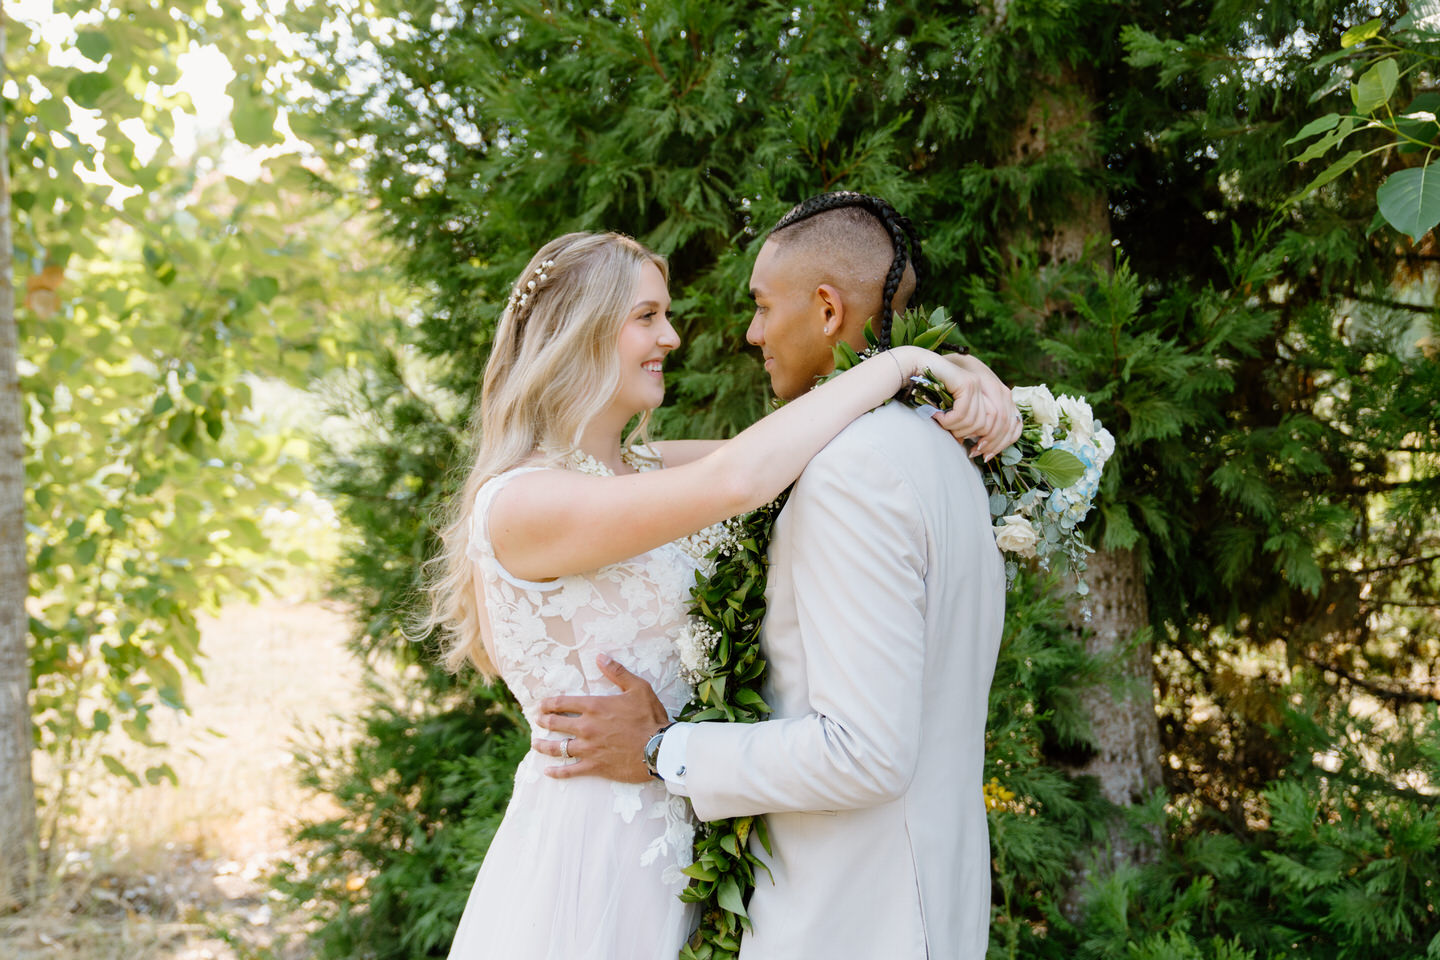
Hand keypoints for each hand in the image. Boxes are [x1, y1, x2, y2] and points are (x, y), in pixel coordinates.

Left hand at [533, 653, 669, 783]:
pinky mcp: (594, 766)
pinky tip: (548, 771)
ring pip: (558, 748)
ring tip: (536, 744)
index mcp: (595, 707)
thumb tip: (601, 657)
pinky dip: (557, 772)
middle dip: (543, 721)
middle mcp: (587, 727)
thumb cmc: (650, 717)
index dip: (548, 703)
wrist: (660, 749)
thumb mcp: (638, 688)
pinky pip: (570, 770)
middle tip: (537, 720)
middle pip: (556, 723)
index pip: (562, 703)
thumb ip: (618, 672)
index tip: (541, 705)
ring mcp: (589, 748)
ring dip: (544, 745)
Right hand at [936, 353, 1021, 459]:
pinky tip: (937, 416)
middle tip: (967, 449)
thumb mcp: (961, 409)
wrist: (917, 365)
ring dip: (958, 430)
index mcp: (998, 394)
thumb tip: (980, 448)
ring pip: (979, 423)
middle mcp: (994, 387)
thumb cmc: (936, 389)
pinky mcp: (968, 383)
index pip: (1013, 424)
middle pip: (999, 425)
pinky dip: (949, 420)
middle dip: (984, 443)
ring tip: (943, 423)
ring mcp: (982, 383)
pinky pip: (964, 413)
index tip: (983, 454)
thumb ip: (974, 421)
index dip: (1000, 443)